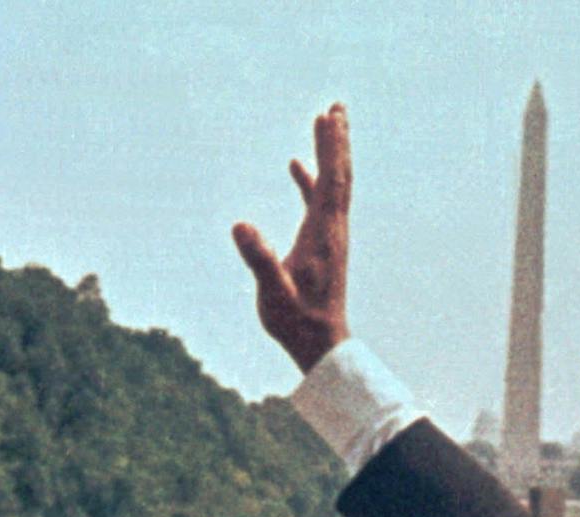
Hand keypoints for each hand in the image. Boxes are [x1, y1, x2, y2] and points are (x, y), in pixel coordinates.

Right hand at [234, 103, 351, 372]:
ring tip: (324, 122)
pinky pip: (319, 203)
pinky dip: (311, 181)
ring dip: (328, 154)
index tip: (330, 116)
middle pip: (339, 175)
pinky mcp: (322, 245)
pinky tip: (297, 167)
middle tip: (336, 107)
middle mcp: (332, 230)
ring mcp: (329, 237)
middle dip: (337, 140)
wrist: (321, 346)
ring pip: (333, 186)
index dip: (331, 147)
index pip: (331, 180)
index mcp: (323, 234)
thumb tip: (240, 225)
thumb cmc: (297, 322)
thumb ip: (259, 259)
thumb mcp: (273, 293)